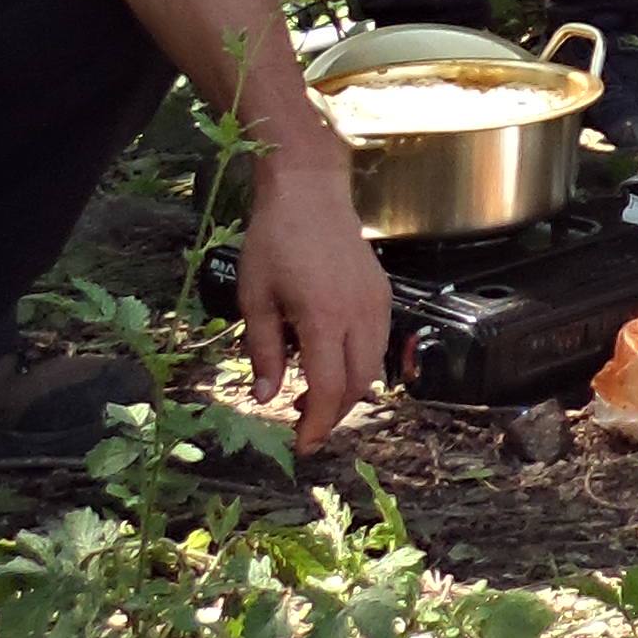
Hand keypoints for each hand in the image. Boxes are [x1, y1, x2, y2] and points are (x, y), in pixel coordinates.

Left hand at [232, 154, 390, 450]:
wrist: (310, 192)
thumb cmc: (274, 242)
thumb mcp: (255, 299)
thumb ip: (262, 351)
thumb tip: (265, 397)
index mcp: (324, 318)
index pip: (331, 388)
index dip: (318, 424)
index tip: (302, 445)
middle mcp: (360, 314)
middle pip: (359, 385)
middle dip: (333, 413)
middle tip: (302, 423)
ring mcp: (377, 303)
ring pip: (373, 367)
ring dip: (347, 391)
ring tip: (312, 394)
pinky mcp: (382, 294)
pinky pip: (377, 343)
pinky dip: (358, 365)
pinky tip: (330, 361)